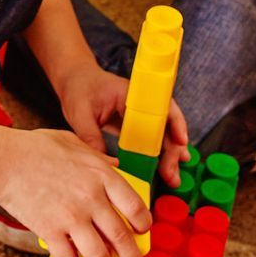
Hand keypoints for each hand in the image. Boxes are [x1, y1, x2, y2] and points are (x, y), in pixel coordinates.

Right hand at [0, 127, 153, 256]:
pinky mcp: (50, 231)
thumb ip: (97, 155)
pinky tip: (68, 256)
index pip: (136, 207)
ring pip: (100, 256)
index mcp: (101, 175)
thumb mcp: (72, 142)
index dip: (143, 225)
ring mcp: (71, 216)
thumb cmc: (33, 148)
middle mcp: (91, 198)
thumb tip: (114, 163)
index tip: (141, 232)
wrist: (2, 159)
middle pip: (123, 238)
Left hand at [55, 62, 191, 188]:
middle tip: (172, 174)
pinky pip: (151, 139)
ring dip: (169, 156)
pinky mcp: (135, 124)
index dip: (175, 123)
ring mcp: (140, 113)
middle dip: (172, 150)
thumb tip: (106, 162)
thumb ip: (91, 136)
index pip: (161, 106)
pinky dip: (158, 154)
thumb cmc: (79, 88)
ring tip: (173, 178)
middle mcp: (141, 103)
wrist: (74, 79)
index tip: (181, 141)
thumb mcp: (80, 112)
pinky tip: (163, 169)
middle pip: (165, 126)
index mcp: (132, 93)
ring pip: (161, 135)